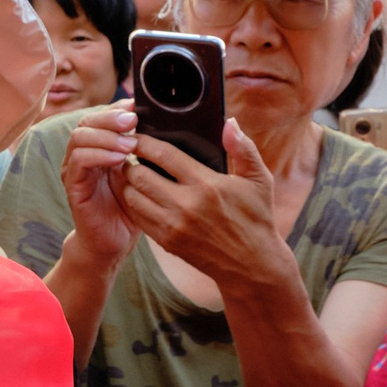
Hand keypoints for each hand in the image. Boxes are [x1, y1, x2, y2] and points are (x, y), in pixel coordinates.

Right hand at [58, 106, 138, 270]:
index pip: (102, 116)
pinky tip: (118, 159)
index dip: (117, 108)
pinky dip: (98, 155)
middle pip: (87, 121)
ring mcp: (74, 169)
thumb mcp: (143, 174)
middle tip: (133, 121)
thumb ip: (145, 151)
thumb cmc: (131, 208)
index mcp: (100, 148)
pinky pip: (78, 161)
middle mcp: (83, 154)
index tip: (138, 106)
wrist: (114, 242)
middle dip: (110, 117)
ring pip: (79, 137)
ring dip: (106, 136)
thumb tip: (165, 124)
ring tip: (130, 144)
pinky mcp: (72, 186)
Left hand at [119, 116, 285, 290]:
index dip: (144, 142)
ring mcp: (173, 225)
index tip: (136, 136)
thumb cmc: (256, 217)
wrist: (252, 264)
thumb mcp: (258, 180)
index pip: (163, 155)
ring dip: (128, 183)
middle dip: (131, 162)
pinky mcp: (166, 241)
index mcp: (206, 184)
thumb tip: (230, 122)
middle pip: (139, 175)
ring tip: (132, 173)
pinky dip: (133, 203)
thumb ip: (243, 149)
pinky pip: (137, 217)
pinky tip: (138, 194)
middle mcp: (186, 205)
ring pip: (132, 196)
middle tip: (129, 155)